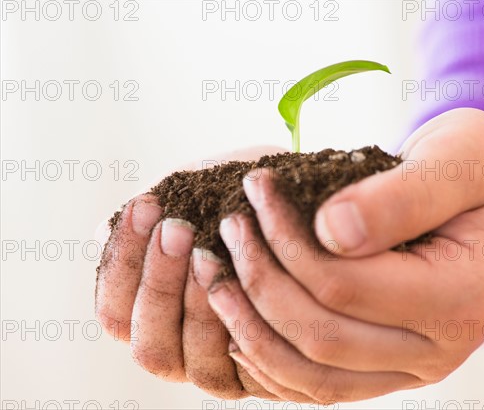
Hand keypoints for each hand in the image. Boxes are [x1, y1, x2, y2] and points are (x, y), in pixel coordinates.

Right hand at [94, 146, 288, 398]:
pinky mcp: (259, 371)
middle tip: (178, 227)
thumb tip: (100, 233)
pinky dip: (238, 319)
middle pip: (147, 343)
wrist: (298, 201)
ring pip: (188, 357)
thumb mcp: (192, 197)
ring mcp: (217, 363)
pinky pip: (240, 359)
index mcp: (148, 314)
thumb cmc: (238, 201)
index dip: (123, 260)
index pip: (114, 309)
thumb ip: (152, 219)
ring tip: (210, 250)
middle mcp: (178, 347)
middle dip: (157, 281)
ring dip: (194, 301)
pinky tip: (245, 276)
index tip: (147, 205)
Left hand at [198, 108, 483, 401]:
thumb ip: (403, 195)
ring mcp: (411, 368)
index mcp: (459, 297)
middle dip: (259, 280)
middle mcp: (437, 350)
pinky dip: (269, 358)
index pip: (345, 284)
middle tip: (227, 227)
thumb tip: (330, 231)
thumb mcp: (461, 158)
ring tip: (215, 276)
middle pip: (320, 335)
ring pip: (310, 374)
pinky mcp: (388, 369)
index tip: (255, 188)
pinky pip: (316, 385)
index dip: (286, 240)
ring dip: (251, 326)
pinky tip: (239, 320)